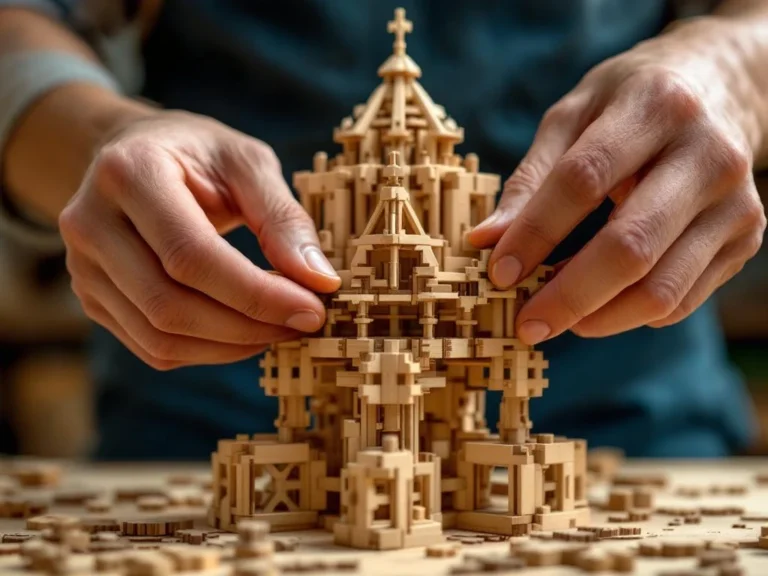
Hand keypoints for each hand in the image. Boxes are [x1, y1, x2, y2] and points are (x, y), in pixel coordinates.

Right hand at [60, 111, 339, 369]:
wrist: (134, 156)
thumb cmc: (198, 156)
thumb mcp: (247, 163)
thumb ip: (283, 217)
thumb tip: (320, 281)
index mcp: (128, 173)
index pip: (190, 255)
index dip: (256, 293)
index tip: (312, 308)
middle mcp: (90, 223)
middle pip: (170, 304)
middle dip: (249, 326)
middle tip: (305, 322)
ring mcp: (83, 267)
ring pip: (160, 336)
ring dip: (232, 346)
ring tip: (281, 328)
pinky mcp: (93, 298)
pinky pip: (152, 347)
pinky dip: (208, 351)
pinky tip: (246, 332)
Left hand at [470, 19, 765, 344]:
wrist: (723, 87)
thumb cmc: (633, 101)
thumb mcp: (574, 115)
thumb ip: (531, 179)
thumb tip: (484, 241)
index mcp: (657, 106)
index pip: (585, 179)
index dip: (536, 232)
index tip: (498, 273)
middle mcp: (708, 154)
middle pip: (630, 246)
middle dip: (568, 297)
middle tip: (526, 326)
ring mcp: (735, 201)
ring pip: (661, 288)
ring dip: (597, 317)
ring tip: (556, 318)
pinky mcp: (746, 237)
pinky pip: (681, 300)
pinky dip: (630, 315)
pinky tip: (597, 306)